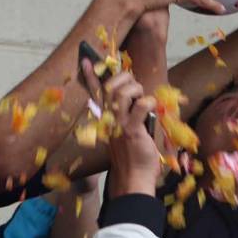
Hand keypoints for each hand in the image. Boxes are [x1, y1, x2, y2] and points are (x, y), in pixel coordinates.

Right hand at [93, 68, 158, 197]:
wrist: (133, 178)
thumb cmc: (133, 157)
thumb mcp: (125, 134)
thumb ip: (126, 117)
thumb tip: (138, 102)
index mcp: (107, 119)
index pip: (96, 93)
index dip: (92, 75)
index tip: (86, 59)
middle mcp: (109, 119)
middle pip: (110, 86)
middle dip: (126, 79)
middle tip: (137, 89)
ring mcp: (119, 124)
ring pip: (123, 92)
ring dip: (138, 90)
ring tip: (144, 102)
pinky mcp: (131, 130)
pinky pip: (139, 106)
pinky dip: (148, 103)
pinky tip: (151, 109)